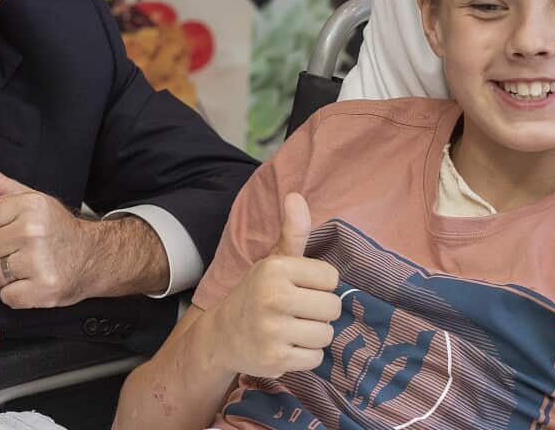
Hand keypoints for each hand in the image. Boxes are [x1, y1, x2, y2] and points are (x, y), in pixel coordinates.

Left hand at [0, 153, 94, 308]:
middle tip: (21, 250)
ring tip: (26, 267)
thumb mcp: (29, 199)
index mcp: (30, 205)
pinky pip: (6, 297)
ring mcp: (39, 262)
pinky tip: (32, 283)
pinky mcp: (43, 290)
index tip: (13, 229)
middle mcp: (34, 231)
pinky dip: (17, 295)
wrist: (94, 257)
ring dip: (5, 276)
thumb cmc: (56, 228)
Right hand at [204, 193, 340, 377]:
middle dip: (319, 312)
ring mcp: (273, 330)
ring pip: (326, 335)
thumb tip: (296, 195)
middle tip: (296, 311)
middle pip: (333, 308)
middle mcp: (274, 297)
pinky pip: (315, 358)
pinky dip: (305, 356)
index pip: (331, 277)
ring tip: (292, 329)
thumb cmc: (256, 294)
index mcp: (276, 269)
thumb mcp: (273, 261)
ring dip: (313, 335)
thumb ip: (292, 232)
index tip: (299, 288)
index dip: (319, 285)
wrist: (221, 335)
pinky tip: (286, 346)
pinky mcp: (275, 359)